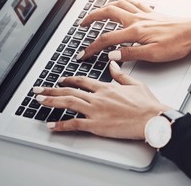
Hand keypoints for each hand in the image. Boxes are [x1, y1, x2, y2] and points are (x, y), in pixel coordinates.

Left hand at [33, 61, 170, 139]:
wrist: (152, 118)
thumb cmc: (147, 104)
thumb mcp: (135, 84)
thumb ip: (120, 74)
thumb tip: (112, 64)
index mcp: (106, 87)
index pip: (82, 81)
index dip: (69, 80)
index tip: (61, 80)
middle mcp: (97, 97)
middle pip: (69, 91)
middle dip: (51, 90)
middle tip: (38, 90)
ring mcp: (95, 111)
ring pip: (68, 104)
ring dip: (51, 101)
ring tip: (39, 101)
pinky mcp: (96, 125)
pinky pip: (74, 124)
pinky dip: (61, 124)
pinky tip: (51, 125)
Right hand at [77, 0, 190, 61]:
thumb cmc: (177, 44)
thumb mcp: (152, 55)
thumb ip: (130, 53)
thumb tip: (111, 55)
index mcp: (135, 31)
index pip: (107, 39)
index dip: (92, 47)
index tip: (83, 53)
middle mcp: (137, 19)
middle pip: (108, 12)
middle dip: (92, 17)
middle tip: (82, 24)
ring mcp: (144, 14)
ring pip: (119, 4)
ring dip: (105, 6)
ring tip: (96, 11)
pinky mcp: (152, 13)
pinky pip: (134, 2)